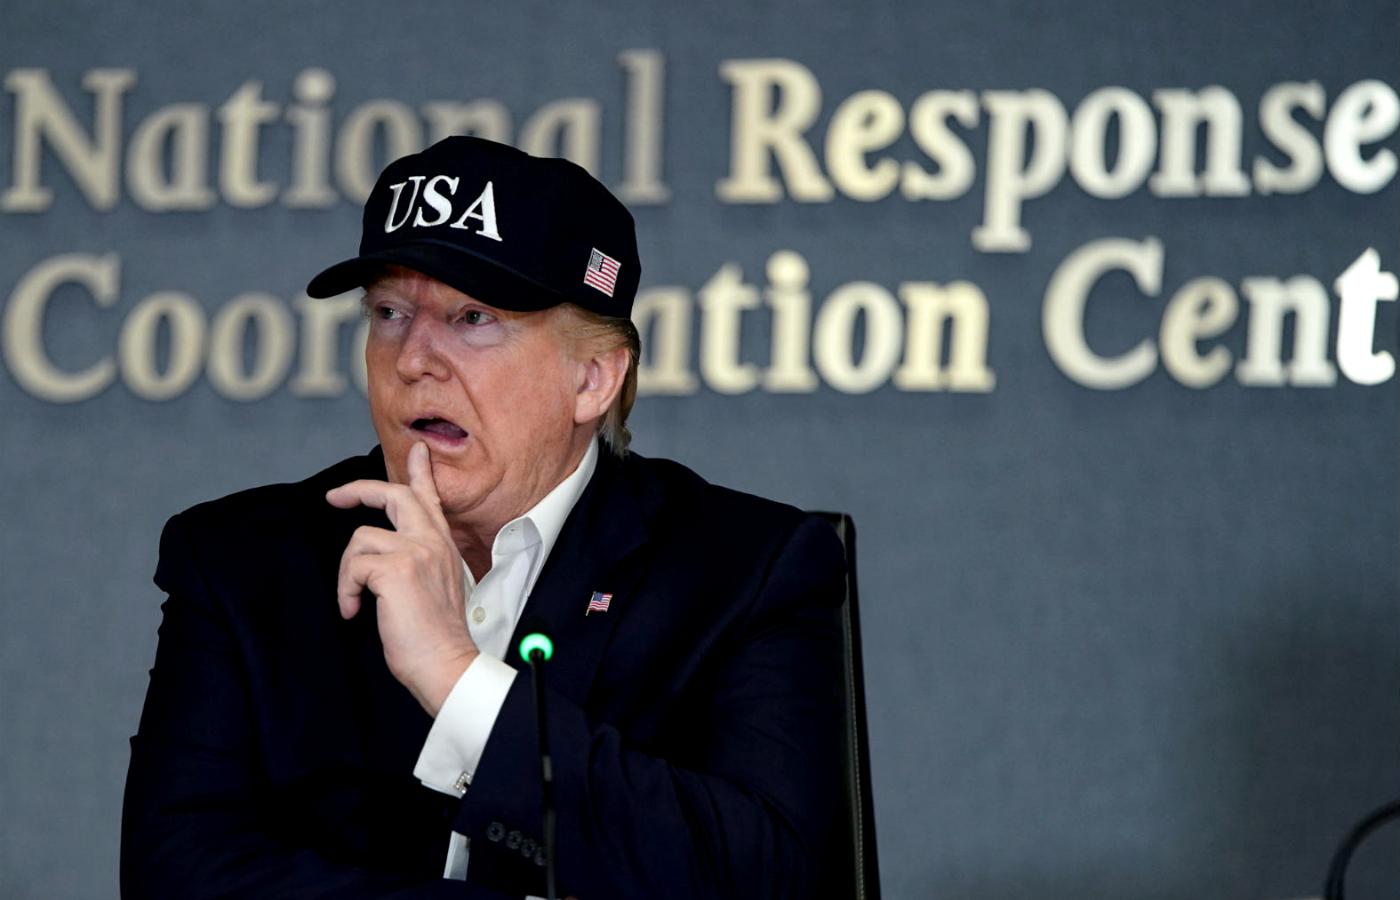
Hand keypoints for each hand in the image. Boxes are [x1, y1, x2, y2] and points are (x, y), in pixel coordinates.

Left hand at [326, 441, 477, 715]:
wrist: (446, 663)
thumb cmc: (436, 637)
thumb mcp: (437, 586)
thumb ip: (419, 561)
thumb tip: (386, 556)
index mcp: (443, 546)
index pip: (431, 498)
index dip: (420, 472)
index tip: (416, 451)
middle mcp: (433, 541)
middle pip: (394, 495)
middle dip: (359, 490)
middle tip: (334, 497)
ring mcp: (416, 551)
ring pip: (361, 538)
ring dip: (348, 572)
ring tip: (355, 601)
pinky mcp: (396, 569)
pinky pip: (353, 566)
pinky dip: (347, 590)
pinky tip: (354, 610)